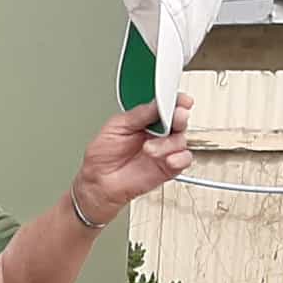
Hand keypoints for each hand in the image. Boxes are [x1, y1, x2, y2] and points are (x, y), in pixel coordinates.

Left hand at [73, 95, 194, 220]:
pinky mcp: (168, 167)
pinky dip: (179, 158)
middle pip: (179, 121)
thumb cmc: (102, 156)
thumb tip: (157, 103)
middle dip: (179, 118)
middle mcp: (158, 134)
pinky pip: (184, 159)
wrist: (98, 182)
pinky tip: (168, 159)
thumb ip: (139, 114)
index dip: (176, 101)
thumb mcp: (116, 126)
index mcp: (146, 120)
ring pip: (181, 140)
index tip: (181, 100)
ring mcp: (164, 150)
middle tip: (175, 118)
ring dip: (168, 143)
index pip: (166, 107)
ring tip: (149, 149)